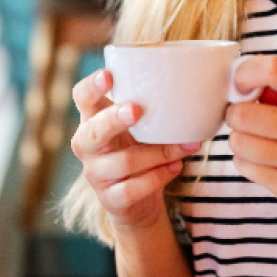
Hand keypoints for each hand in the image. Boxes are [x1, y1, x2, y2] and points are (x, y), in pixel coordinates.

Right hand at [71, 69, 199, 231]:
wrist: (137, 201)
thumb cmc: (139, 150)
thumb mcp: (141, 126)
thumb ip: (152, 106)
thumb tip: (194, 82)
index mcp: (93, 119)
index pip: (82, 98)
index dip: (91, 86)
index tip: (108, 74)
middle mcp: (87, 146)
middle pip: (94, 131)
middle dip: (114, 119)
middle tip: (136, 109)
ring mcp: (95, 174)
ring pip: (123, 162)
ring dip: (159, 152)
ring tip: (187, 145)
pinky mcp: (109, 199)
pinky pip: (133, 188)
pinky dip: (158, 177)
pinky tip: (176, 167)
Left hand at [226, 56, 276, 219]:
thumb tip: (238, 76)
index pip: (275, 70)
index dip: (246, 73)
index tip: (241, 83)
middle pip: (245, 113)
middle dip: (235, 113)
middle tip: (245, 117)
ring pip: (239, 142)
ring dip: (239, 139)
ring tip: (256, 140)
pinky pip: (243, 166)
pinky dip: (245, 161)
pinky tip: (264, 160)